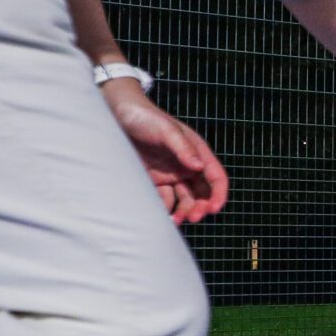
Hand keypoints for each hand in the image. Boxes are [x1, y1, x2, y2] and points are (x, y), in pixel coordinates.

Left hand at [102, 80, 229, 223]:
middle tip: (193, 218)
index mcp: (196, 152)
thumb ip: (183, 148)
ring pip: (184, 200)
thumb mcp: (166, 130)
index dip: (218, 193)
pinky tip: (160, 215)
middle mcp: (187, 165)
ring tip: (175, 220)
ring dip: (184, 212)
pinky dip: (165, 209)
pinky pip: (164, 200)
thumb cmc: (145, 117)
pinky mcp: (154, 181)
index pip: (215, 177)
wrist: (117, 115)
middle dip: (201, 207)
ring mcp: (170, 174)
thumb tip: (199, 166)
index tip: (214, 209)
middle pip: (202, 193)